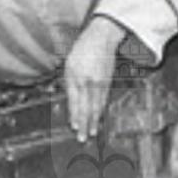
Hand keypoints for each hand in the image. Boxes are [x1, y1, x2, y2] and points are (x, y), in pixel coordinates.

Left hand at [62, 17, 124, 142]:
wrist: (101, 39)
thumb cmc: (82, 51)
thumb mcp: (69, 65)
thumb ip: (69, 84)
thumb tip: (70, 103)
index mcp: (76, 76)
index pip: (75, 101)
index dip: (75, 116)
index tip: (75, 127)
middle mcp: (88, 81)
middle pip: (86, 107)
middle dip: (84, 124)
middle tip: (83, 139)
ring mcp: (99, 83)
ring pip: (96, 106)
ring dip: (93, 121)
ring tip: (92, 133)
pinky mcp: (107, 83)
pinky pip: (103, 100)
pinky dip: (100, 112)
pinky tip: (98, 120)